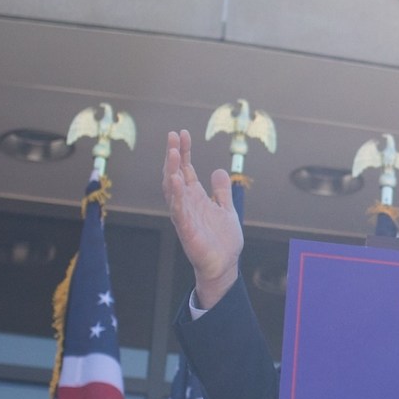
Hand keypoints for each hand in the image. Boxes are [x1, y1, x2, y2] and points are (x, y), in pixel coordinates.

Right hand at [162, 130, 246, 310]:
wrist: (225, 265)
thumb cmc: (222, 240)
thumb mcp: (226, 209)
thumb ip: (221, 191)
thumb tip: (218, 170)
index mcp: (195, 197)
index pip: (186, 169)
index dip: (184, 151)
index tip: (182, 133)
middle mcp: (186, 204)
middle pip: (176, 174)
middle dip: (174, 155)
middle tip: (172, 135)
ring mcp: (184, 216)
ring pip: (173, 190)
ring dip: (172, 170)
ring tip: (173, 152)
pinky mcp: (186, 229)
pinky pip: (178, 209)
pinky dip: (176, 195)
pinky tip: (175, 180)